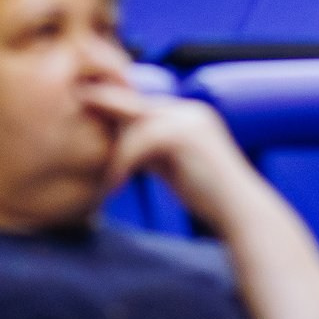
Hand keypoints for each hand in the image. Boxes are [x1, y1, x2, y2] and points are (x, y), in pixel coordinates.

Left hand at [89, 82, 318, 318]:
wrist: (242, 214)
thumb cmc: (210, 198)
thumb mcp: (175, 167)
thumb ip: (151, 152)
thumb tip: (121, 148)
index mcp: (190, 115)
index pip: (144, 105)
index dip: (116, 109)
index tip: (89, 110)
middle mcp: (190, 110)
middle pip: (136, 104)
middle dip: (105, 105)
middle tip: (76, 106)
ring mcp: (189, 120)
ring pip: (134, 126)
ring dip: (115, 154)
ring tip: (104, 180)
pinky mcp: (184, 136)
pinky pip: (139, 144)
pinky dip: (123, 165)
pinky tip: (117, 186)